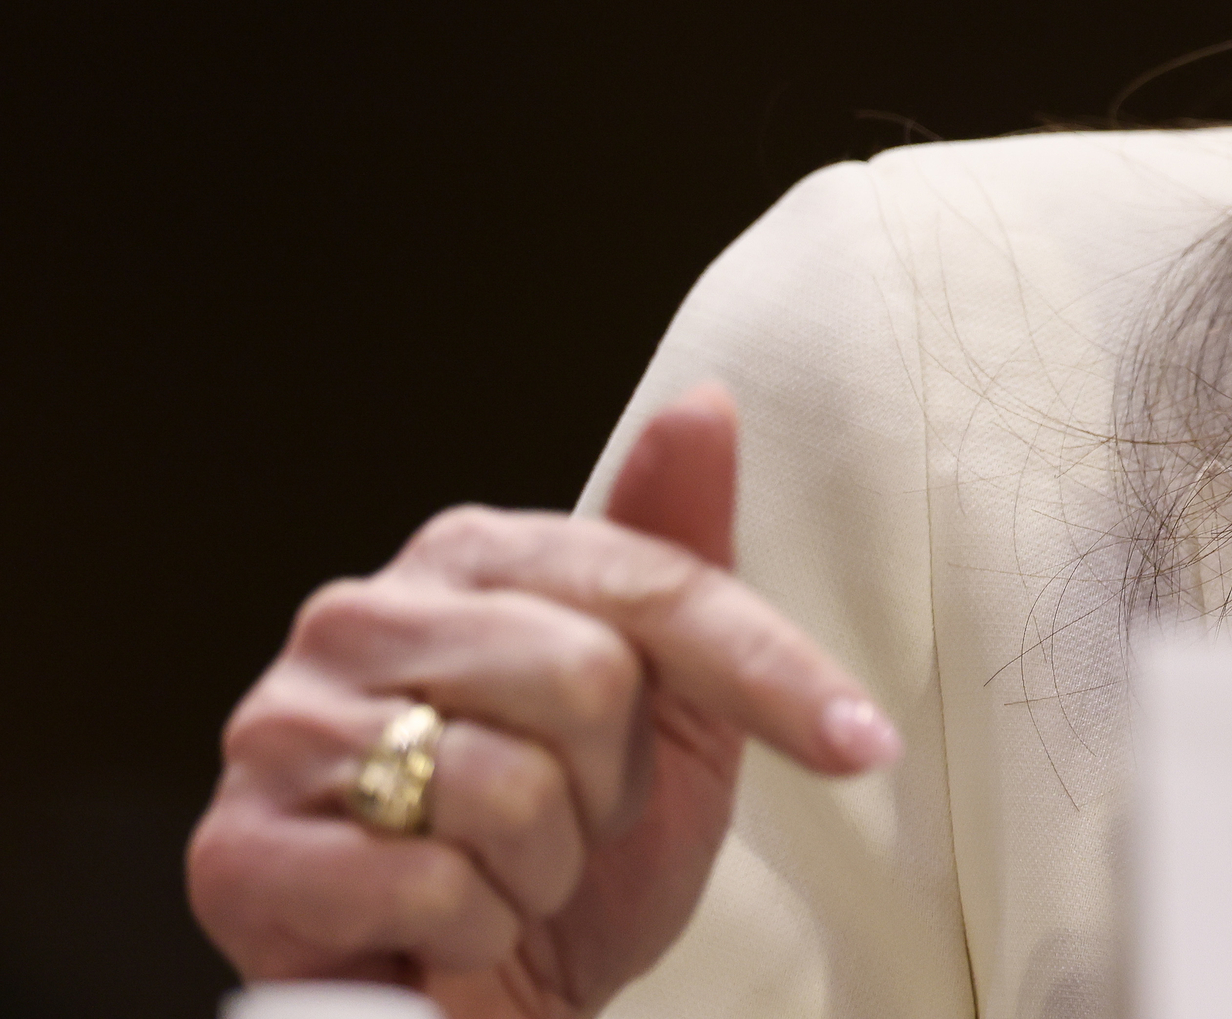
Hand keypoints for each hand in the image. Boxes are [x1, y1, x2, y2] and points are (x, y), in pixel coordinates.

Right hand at [187, 384, 898, 1017]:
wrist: (481, 1001)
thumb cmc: (572, 851)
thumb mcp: (669, 708)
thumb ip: (680, 554)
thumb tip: (704, 404)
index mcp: (468, 557)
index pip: (654, 586)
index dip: (775, 675)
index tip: (865, 745)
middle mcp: (358, 615)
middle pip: (585, 679)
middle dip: (612, 788)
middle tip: (572, 828)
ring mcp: (280, 727)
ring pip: (505, 787)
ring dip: (542, 870)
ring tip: (503, 877)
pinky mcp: (234, 849)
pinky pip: (425, 884)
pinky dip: (468, 930)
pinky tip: (437, 930)